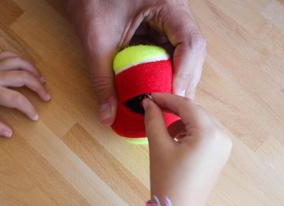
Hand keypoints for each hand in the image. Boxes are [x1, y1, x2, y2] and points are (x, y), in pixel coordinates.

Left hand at [0, 51, 50, 137]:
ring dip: (33, 70)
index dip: (29, 109)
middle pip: (23, 77)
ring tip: (42, 80)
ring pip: (18, 62)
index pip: (16, 99)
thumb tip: (9, 134)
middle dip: (38, 87)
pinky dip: (21, 59)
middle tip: (47, 97)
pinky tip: (26, 67)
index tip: (35, 117)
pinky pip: (9, 56)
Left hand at [67, 0, 205, 124]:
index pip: (190, 43)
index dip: (184, 74)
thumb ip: (103, 79)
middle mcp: (177, 13)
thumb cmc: (91, 3)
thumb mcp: (97, 41)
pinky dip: (165, 76)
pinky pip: (171, 56)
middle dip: (182, 83)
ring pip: (185, 57)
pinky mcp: (163, 31)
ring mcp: (172, 22)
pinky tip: (156, 93)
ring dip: (176, 82)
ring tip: (164, 106)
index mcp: (168, 5)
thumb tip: (108, 116)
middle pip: (192, 53)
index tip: (171, 97)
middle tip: (169, 110)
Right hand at [143, 93, 231, 205]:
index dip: (166, 98)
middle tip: (153, 108)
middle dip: (175, 109)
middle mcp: (222, 136)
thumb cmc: (167, 179)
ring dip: (182, 121)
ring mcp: (224, 146)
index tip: (148, 96)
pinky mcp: (220, 154)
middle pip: (196, 112)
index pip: (187, 105)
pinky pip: (205, 133)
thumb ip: (154, 119)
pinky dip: (190, 131)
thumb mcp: (158, 146)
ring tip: (163, 131)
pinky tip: (175, 140)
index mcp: (209, 133)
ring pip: (201, 121)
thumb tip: (148, 102)